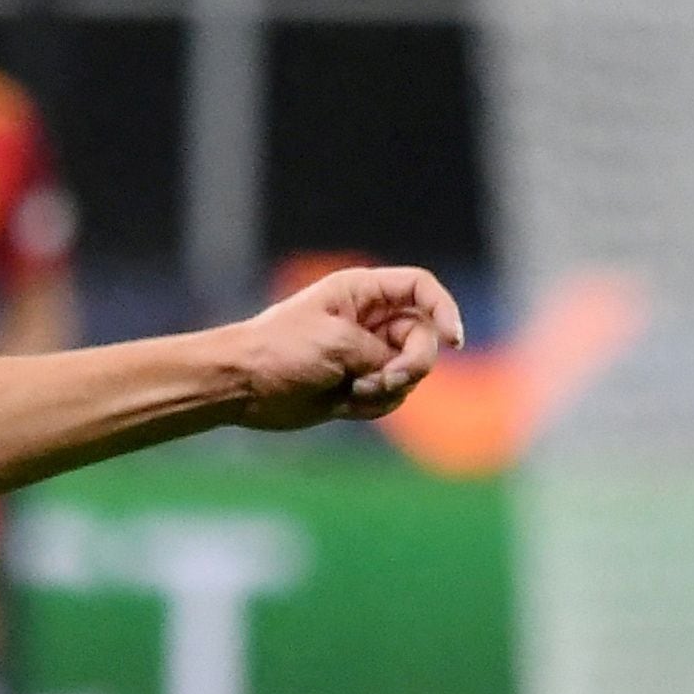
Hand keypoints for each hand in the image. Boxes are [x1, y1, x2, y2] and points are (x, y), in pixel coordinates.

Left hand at [229, 265, 463, 429]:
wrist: (240, 386)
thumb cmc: (280, 351)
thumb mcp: (339, 343)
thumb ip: (383, 353)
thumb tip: (403, 374)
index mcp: (362, 292)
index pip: (420, 289)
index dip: (444, 310)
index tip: (454, 340)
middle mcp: (369, 320)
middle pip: (423, 337)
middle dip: (413, 363)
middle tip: (387, 378)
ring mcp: (364, 354)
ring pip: (409, 373)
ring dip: (389, 387)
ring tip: (352, 390)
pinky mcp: (356, 385)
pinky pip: (389, 397)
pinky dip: (374, 404)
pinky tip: (343, 404)